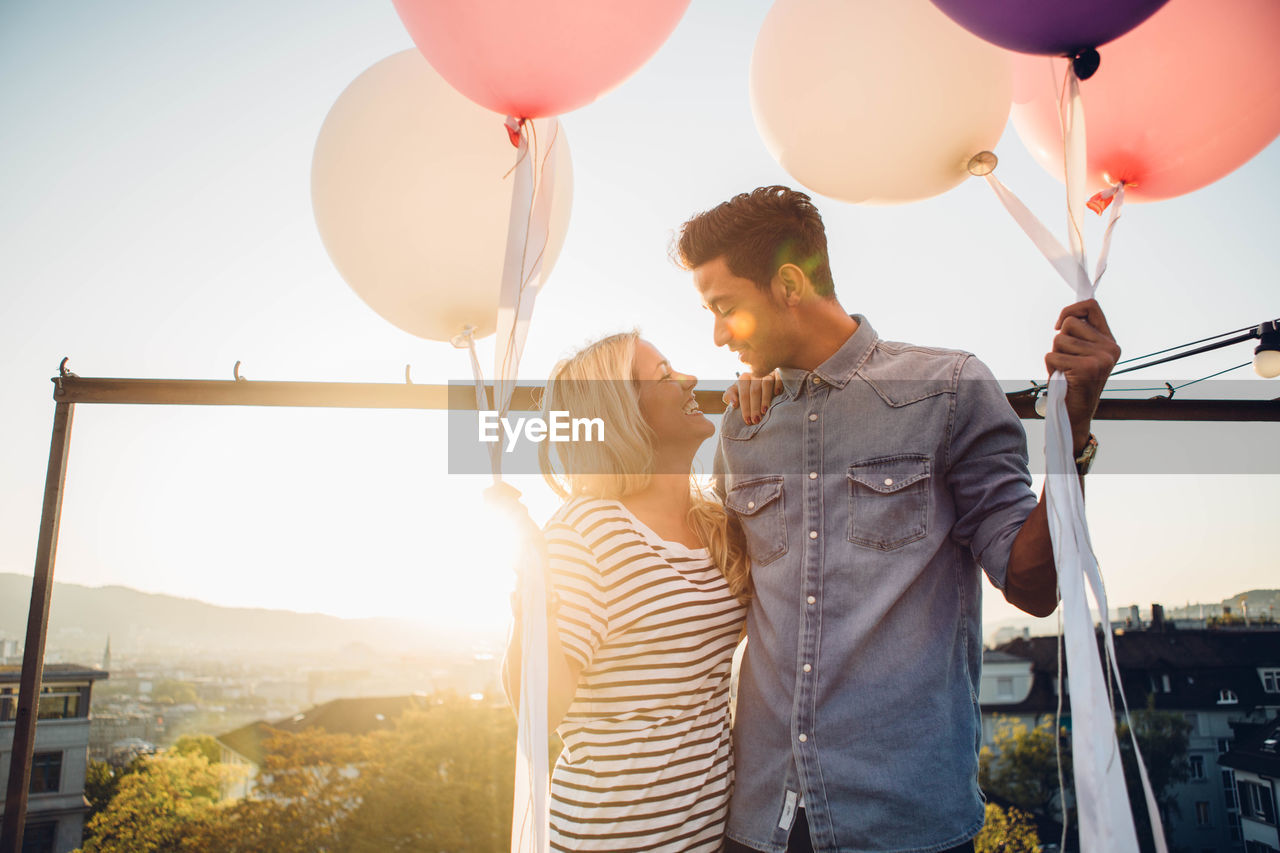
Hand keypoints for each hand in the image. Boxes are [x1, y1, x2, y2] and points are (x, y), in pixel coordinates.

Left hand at [723, 370, 781, 424]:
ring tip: (764, 411)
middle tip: (756, 420)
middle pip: (755, 391)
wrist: (758, 380)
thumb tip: (734, 404)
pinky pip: (778, 377)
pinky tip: (777, 394)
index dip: (745, 408)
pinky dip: (778, 385)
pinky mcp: (778, 372)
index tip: (747, 421)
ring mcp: (767, 372)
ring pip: (766, 384)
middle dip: (755, 407)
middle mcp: (755, 374)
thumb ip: (730, 396)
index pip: (744, 394)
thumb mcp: (735, 391)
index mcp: (744, 378)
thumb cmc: (746, 389)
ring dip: (766, 398)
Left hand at [1045, 299, 1119, 453]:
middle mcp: (1110, 348)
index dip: (1071, 309)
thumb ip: (1079, 335)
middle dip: (1059, 341)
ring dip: (1055, 356)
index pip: (1091, 306)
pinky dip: (1050, 368)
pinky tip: (1062, 379)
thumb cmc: (1072, 383)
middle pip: (1069, 323)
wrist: (1076, 415)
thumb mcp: (1080, 355)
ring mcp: (1101, 358)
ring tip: (1065, 371)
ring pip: (1059, 340)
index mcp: (1109, 341)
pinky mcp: (1087, 368)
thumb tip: (1065, 317)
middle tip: (1066, 361)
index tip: (1059, 325)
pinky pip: (1052, 356)